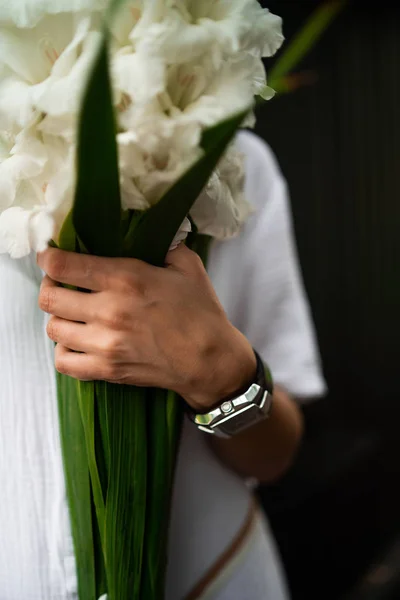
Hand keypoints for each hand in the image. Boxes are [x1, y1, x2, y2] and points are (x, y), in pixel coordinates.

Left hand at [37, 245, 255, 411]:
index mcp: (126, 279)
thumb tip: (146, 232)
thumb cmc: (201, 312)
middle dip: (49, 287)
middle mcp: (108, 311)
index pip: (63, 265)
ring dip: (59, 318)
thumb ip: (163, 244)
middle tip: (62, 285)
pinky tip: (79, 342)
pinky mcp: (107, 370)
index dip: (48, 258)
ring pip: (53, 329)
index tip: (50, 257)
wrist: (211, 360)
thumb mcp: (187, 266)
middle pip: (49, 298)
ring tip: (73, 315)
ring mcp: (105, 344)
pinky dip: (65, 351)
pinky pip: (63, 362)